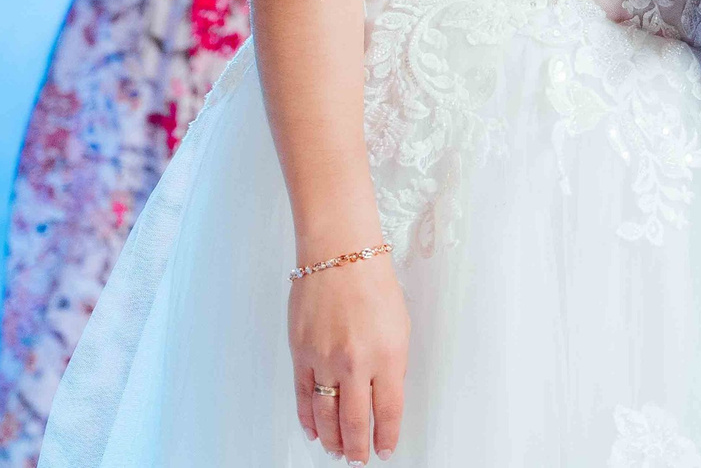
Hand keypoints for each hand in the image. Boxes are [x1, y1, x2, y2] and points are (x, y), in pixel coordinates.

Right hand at [288, 255, 408, 462]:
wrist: (339, 253)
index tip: (386, 450)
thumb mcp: (400, 327)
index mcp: (388, 355)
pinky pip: (304, 397)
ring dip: (333, 440)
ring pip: (327, 416)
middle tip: (359, 460)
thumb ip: (392, 365)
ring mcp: (325, 360)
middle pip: (356, 422)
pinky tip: (314, 431)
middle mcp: (356, 362)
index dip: (387, 437)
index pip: (388, 412)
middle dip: (358, 448)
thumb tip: (384, 398)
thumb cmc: (372, 282)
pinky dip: (308, 419)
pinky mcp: (301, 354)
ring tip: (338, 451)